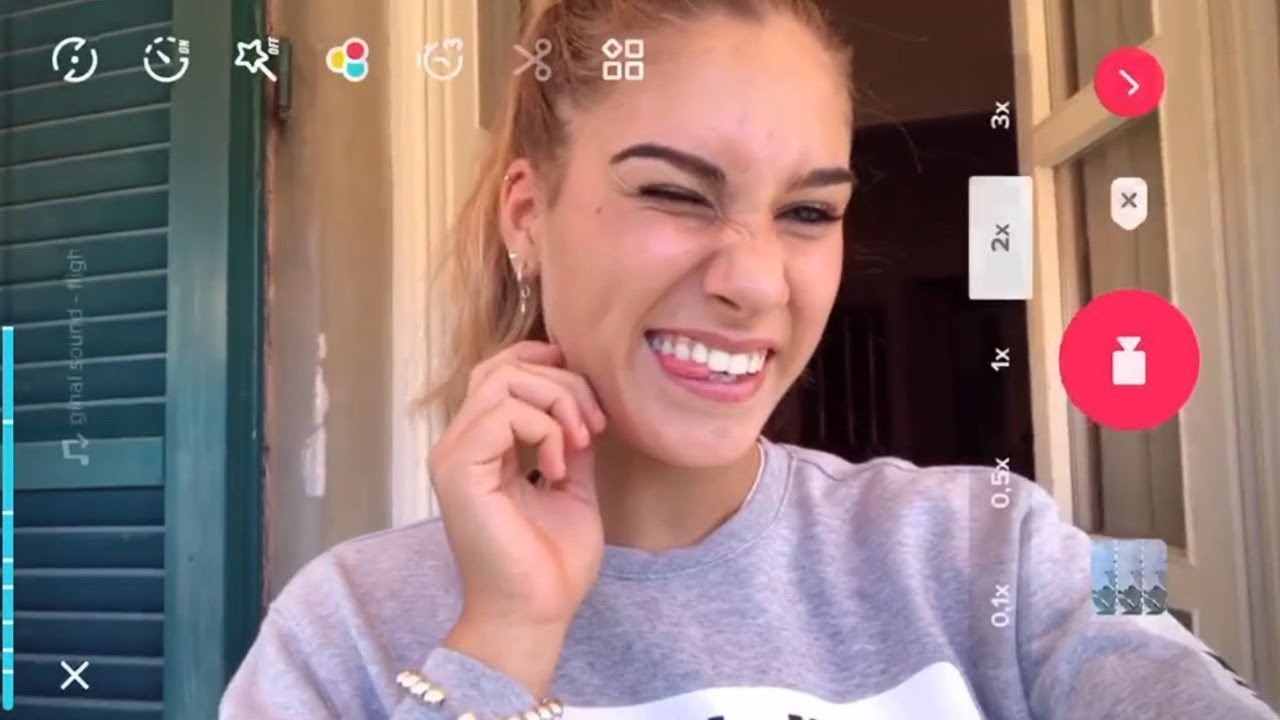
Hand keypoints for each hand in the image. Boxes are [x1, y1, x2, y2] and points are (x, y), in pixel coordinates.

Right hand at [429, 342, 606, 688]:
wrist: (536, 614)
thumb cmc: (550, 564)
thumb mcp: (573, 484)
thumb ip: (571, 440)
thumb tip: (584, 403)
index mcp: (483, 447)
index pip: (499, 373)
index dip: (544, 366)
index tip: (590, 398)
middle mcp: (460, 445)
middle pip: (502, 368)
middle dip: (563, 384)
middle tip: (595, 427)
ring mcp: (454, 456)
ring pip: (502, 381)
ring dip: (558, 403)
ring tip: (581, 444)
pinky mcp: (459, 471)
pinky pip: (503, 414)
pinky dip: (544, 429)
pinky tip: (560, 469)